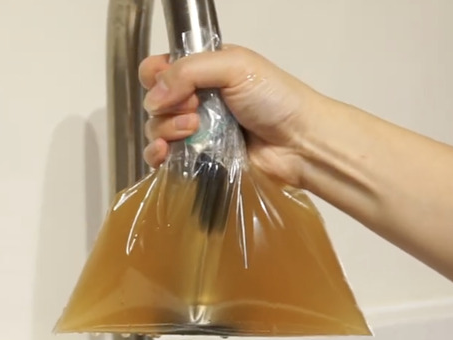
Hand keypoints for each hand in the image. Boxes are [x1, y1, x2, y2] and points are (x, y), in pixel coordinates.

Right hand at [140, 45, 322, 187]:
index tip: (171, 86)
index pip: (158, 68)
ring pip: (155, 129)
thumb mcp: (235, 66)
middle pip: (154, 101)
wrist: (299, 143)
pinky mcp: (197, 160)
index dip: (156, 76)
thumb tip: (153, 98)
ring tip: (193, 131)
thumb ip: (188, 71)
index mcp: (204, 70)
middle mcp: (196, 99)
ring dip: (166, 130)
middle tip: (195, 111)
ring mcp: (195, 131)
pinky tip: (165, 153)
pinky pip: (161, 158)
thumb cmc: (274, 98)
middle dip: (166, 106)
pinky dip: (156, 155)